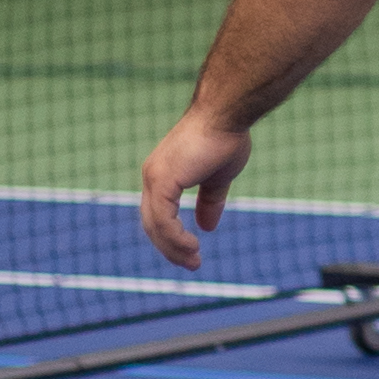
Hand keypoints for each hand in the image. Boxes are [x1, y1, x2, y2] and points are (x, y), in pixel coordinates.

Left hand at [141, 106, 252, 265]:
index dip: (171, 237)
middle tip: (191, 264)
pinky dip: (176, 238)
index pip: (158, 214)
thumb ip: (210, 201)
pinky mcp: (162, 181)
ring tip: (193, 261)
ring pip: (156, 226)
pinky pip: (164, 221)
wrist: (226, 114)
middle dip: (170, 248)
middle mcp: (152, 176)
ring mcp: (154, 178)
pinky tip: (192, 246)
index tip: (190, 252)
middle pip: (152, 224)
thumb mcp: (218, 178)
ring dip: (174, 249)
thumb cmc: (225, 137)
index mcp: (162, 174)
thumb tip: (207, 227)